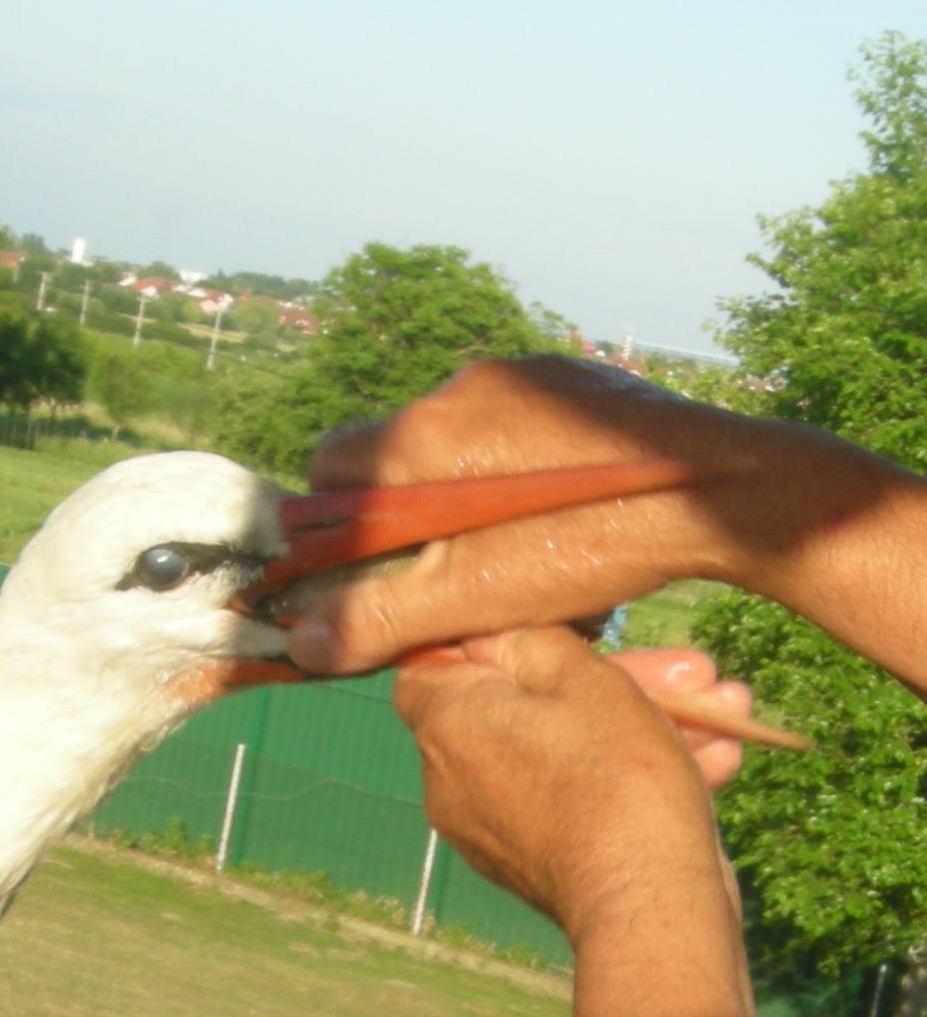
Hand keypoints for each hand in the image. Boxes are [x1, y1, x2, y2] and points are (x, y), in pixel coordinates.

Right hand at [286, 355, 905, 680]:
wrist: (716, 490)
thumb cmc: (589, 547)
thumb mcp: (476, 598)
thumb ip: (380, 619)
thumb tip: (300, 643)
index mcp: (420, 438)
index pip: (330, 465)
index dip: (339, 522)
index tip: (372, 565)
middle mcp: (459, 387)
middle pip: (393, 446)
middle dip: (403, 504)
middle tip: (445, 563)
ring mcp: (520, 373)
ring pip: (456, 433)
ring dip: (461, 482)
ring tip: (512, 538)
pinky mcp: (572, 373)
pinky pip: (514, 415)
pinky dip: (514, 458)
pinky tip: (556, 504)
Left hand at [393, 627, 745, 941]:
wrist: (649, 901)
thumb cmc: (615, 777)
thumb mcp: (582, 677)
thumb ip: (532, 641)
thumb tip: (496, 633)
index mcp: (446, 726)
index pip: (432, 665)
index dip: (491, 642)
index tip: (552, 635)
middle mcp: (452, 781)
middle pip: (525, 707)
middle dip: (615, 680)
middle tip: (691, 672)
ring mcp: (493, 828)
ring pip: (567, 753)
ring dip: (646, 725)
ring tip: (724, 711)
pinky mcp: (537, 861)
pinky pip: (579, 799)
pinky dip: (635, 778)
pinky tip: (715, 760)